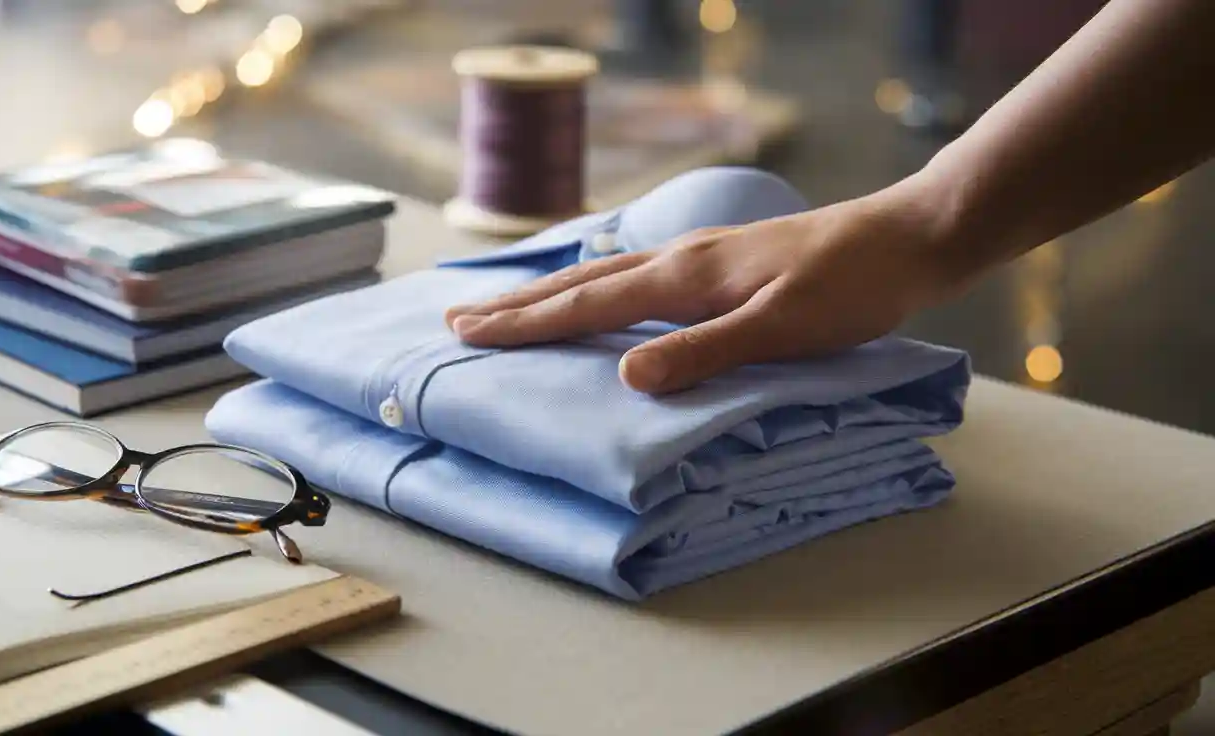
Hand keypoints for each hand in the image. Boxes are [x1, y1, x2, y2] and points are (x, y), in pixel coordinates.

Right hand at [444, 179, 966, 393]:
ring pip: (605, 273)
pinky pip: (635, 273)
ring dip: (551, 292)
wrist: (905, 239)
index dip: (526, 324)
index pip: (587, 304)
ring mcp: (700, 255)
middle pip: (581, 281)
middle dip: (519, 304)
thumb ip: (705, 352)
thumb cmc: (851, 288)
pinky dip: (596, 285)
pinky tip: (603, 290)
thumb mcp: (782, 327)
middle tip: (459, 317)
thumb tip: (625, 376)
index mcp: (685, 277)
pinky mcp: (721, 261)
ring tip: (510, 304)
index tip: (468, 334)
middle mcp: (681, 259)